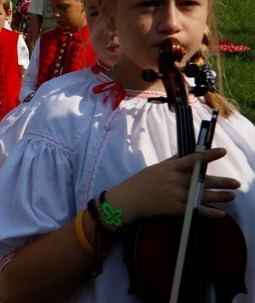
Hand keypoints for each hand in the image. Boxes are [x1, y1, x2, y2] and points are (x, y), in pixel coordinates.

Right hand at [106, 148, 239, 224]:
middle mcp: (175, 180)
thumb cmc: (140, 182)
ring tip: (232, 195)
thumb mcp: (155, 168)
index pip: (193, 159)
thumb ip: (172, 162)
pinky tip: (220, 214)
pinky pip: (195, 211)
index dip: (208, 155)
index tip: (222, 151)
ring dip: (219, 196)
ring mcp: (175, 195)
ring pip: (202, 195)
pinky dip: (208, 213)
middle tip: (236, 183)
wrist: (128, 200)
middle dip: (221, 182)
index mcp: (170, 168)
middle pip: (202, 180)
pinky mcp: (174, 209)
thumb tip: (185, 155)